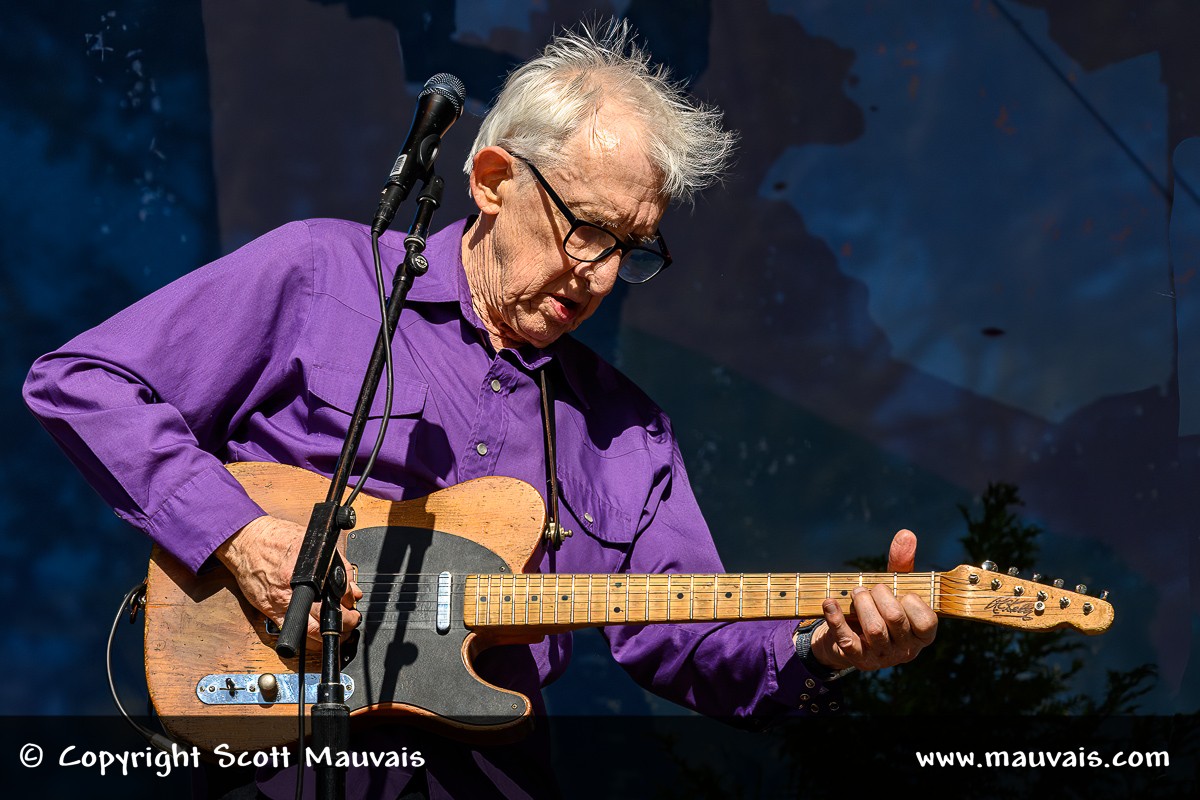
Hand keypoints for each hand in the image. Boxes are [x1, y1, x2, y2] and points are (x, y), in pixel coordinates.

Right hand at [214, 514, 362, 643]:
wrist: (247, 542)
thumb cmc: (276, 539)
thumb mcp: (313, 542)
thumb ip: (335, 563)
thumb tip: (350, 587)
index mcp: (308, 571)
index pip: (339, 591)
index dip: (350, 600)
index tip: (353, 602)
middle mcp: (294, 590)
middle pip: (326, 616)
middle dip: (345, 622)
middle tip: (352, 620)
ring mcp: (281, 604)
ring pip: (311, 632)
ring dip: (328, 634)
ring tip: (338, 630)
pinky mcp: (270, 612)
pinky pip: (291, 632)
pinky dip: (306, 639)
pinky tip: (315, 634)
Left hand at [809, 529, 937, 670]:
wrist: (850, 635)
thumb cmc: (880, 607)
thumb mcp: (893, 586)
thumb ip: (902, 563)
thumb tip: (906, 534)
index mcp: (922, 635)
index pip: (926, 621)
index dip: (910, 601)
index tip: (899, 592)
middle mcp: (906, 650)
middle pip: (895, 618)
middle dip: (879, 594)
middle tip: (867, 588)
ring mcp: (882, 657)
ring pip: (874, 629)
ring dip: (860, 603)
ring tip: (855, 592)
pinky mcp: (857, 660)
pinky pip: (847, 640)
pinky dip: (835, 618)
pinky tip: (829, 602)